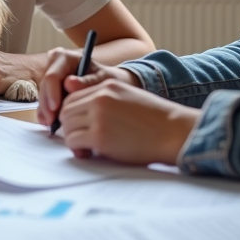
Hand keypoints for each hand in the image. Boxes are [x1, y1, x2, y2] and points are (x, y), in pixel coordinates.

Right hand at [36, 46, 139, 125]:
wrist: (108, 87)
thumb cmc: (108, 80)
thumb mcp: (103, 79)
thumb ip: (88, 81)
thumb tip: (69, 83)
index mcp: (66, 58)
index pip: (53, 75)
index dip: (52, 92)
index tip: (56, 108)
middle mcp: (55, 65)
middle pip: (45, 86)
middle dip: (47, 105)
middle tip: (52, 122)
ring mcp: (51, 78)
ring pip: (42, 95)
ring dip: (46, 111)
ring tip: (52, 125)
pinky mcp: (49, 90)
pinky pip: (43, 102)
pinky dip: (45, 113)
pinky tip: (48, 123)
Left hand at [57, 80, 200, 165]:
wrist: (173, 131)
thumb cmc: (156, 121)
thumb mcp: (128, 99)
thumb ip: (106, 102)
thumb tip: (83, 117)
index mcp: (107, 86)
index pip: (73, 96)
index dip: (72, 113)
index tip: (77, 125)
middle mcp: (100, 98)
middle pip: (66, 110)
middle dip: (68, 126)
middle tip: (79, 139)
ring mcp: (99, 116)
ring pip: (67, 126)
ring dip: (72, 139)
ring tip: (85, 148)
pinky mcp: (100, 136)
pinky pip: (74, 142)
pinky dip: (77, 149)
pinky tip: (88, 153)